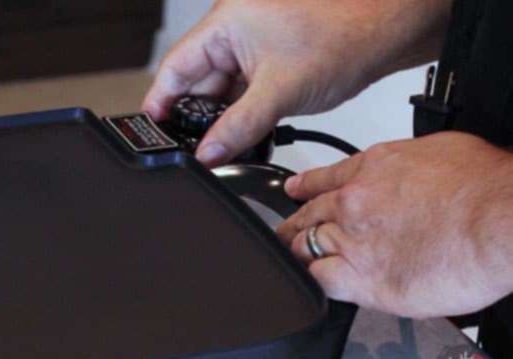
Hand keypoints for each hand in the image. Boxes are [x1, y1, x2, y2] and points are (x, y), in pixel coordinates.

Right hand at [142, 0, 448, 166]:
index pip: (175, 67)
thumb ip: (237, 127)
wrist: (386, 34)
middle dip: (199, 117)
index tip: (154, 130)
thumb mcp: (279, 91)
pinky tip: (250, 131)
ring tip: (231, 141)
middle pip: (198, 83)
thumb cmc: (343, 36)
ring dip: (225, 119)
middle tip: (198, 148)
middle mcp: (234, 31)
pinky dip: (244, 115)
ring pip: (223, 92)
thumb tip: (209, 153)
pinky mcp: (270, 62)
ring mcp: (253, 47)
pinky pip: (244, 93)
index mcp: (225, 23)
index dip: (160, 101)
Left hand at [277, 132, 512, 317]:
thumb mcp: (440, 152)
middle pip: (308, 216)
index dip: (305, 187)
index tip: (295, 191)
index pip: (324, 178)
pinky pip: (322, 283)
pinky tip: (315, 284)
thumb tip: (407, 180)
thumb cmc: (485, 187)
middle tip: (286, 234)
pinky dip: (314, 283)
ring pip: (306, 249)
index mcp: (374, 168)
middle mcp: (356, 203)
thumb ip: (407, 169)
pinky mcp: (366, 282)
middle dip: (294, 225)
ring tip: (296, 261)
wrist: (502, 220)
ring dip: (299, 255)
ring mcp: (356, 242)